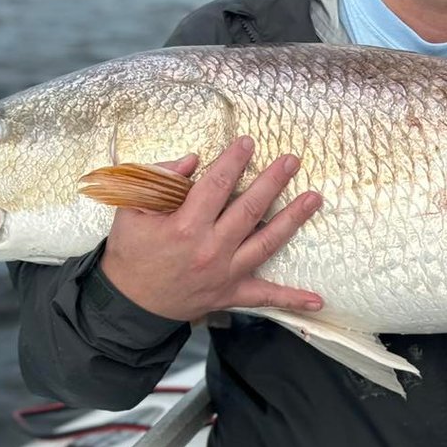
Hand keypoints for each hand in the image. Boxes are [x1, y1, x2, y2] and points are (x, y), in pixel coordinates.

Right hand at [98, 136, 323, 320]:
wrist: (129, 305)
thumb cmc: (131, 254)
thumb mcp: (132, 212)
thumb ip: (159, 182)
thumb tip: (192, 160)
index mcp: (184, 227)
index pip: (215, 186)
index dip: (233, 161)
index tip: (248, 142)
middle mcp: (210, 250)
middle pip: (249, 209)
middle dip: (273, 182)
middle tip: (292, 160)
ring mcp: (225, 273)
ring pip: (267, 243)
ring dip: (293, 219)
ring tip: (314, 198)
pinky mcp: (232, 293)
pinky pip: (266, 296)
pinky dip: (292, 298)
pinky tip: (317, 300)